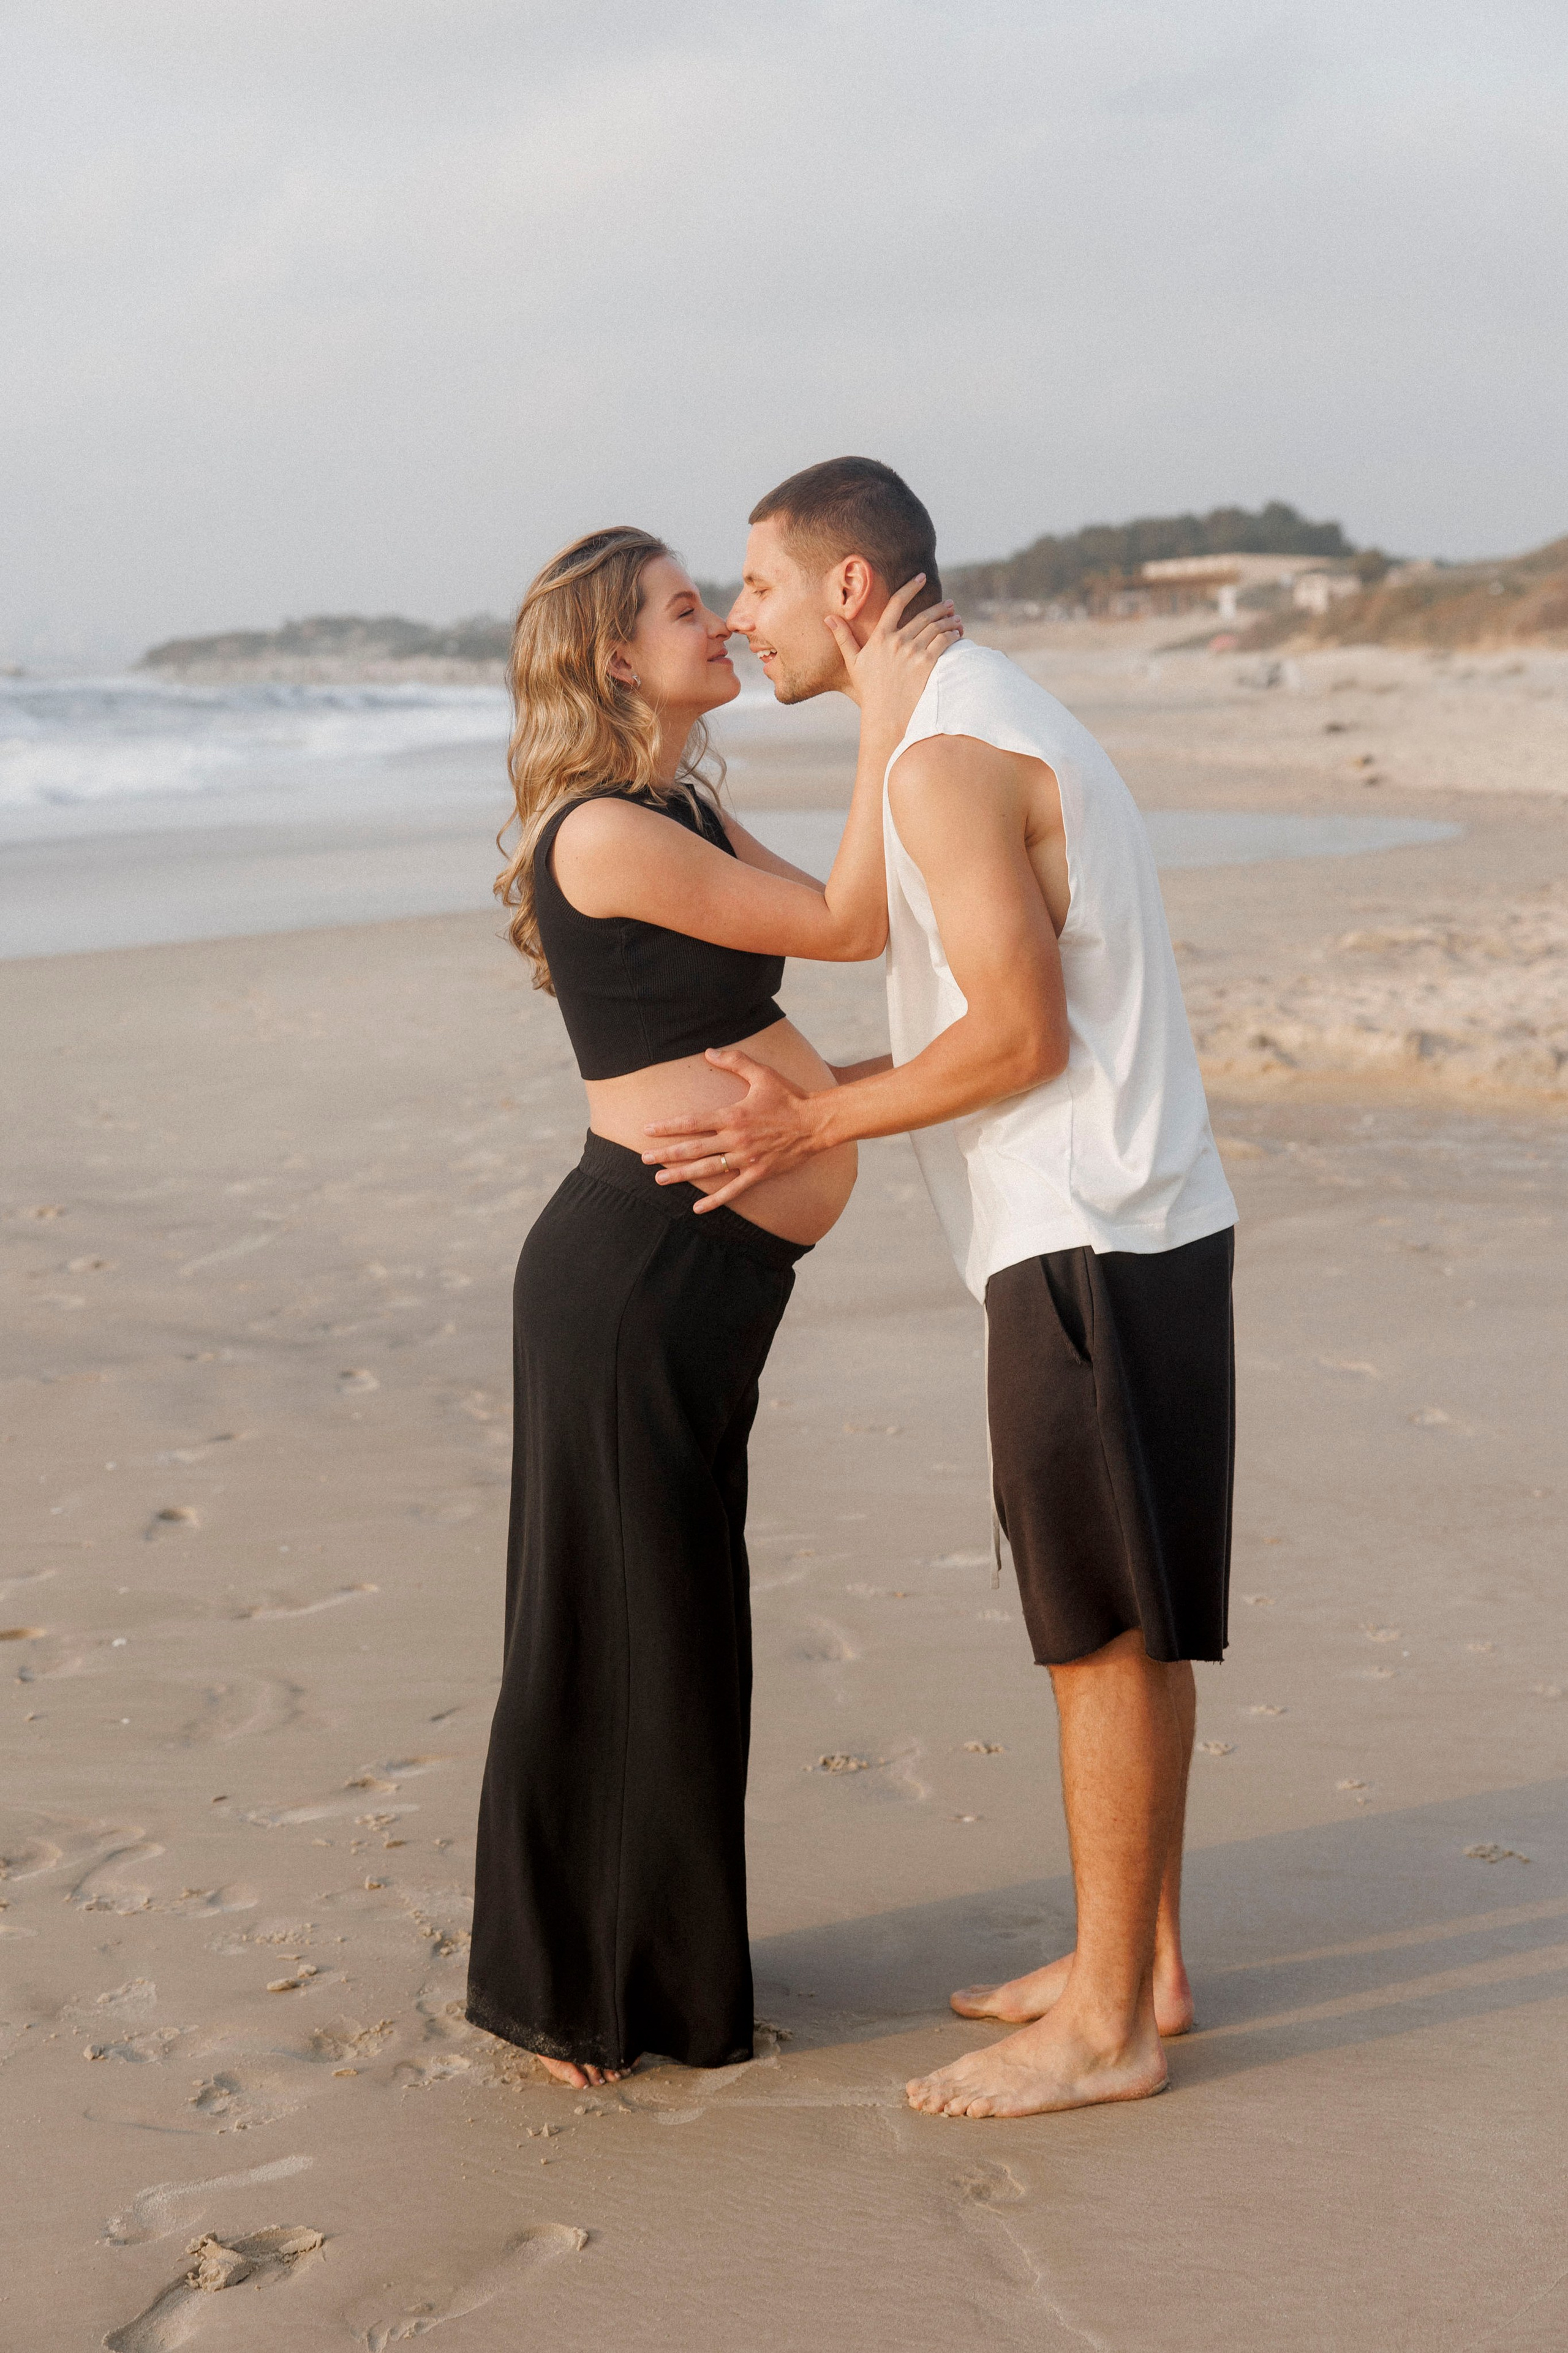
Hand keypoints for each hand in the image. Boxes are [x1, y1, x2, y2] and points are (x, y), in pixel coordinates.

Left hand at [642, 1049, 827, 1210]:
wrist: (816, 1122)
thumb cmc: (789, 1096)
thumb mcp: (762, 1073)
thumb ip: (735, 1061)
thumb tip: (709, 1051)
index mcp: (733, 1115)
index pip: (692, 1123)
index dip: (667, 1127)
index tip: (648, 1130)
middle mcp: (736, 1139)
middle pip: (693, 1149)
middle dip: (666, 1154)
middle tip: (643, 1159)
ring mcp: (746, 1158)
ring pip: (707, 1170)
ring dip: (681, 1175)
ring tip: (659, 1180)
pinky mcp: (759, 1173)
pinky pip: (733, 1190)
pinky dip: (714, 1200)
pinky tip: (697, 1208)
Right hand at [828, 574, 962, 736]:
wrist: (886, 716)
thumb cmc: (869, 691)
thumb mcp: (853, 663)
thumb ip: (843, 638)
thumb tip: (828, 618)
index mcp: (880, 637)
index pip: (896, 603)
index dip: (910, 587)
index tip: (921, 577)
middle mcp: (897, 641)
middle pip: (924, 615)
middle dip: (940, 608)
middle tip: (950, 604)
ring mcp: (913, 652)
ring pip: (937, 627)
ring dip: (950, 621)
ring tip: (957, 619)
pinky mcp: (927, 664)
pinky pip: (944, 642)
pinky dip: (953, 635)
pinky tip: (959, 634)